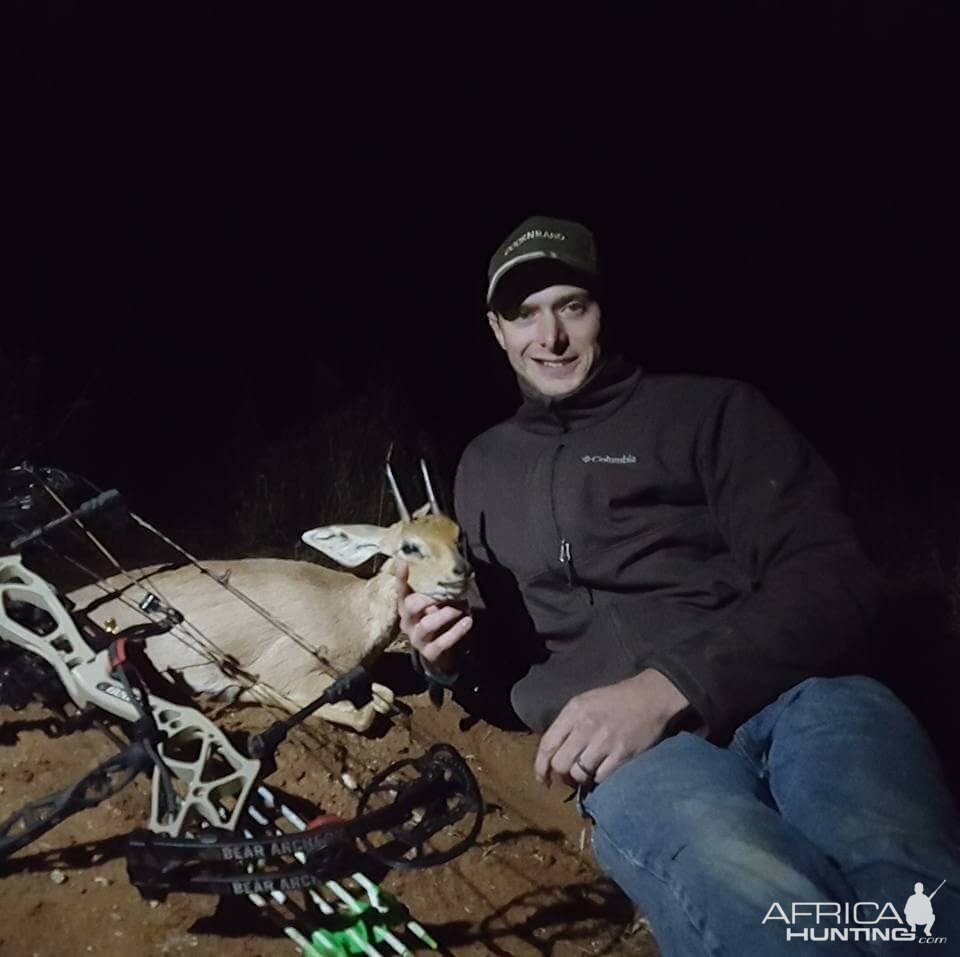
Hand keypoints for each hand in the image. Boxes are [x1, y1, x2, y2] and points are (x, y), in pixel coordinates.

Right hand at [394, 561, 471, 672]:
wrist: (442, 654)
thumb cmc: (438, 621)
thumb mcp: (434, 605)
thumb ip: (439, 591)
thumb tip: (456, 570)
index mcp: (406, 607)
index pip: (401, 590)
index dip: (400, 577)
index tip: (403, 562)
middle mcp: (408, 622)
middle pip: (410, 607)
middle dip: (426, 599)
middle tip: (444, 593)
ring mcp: (417, 638)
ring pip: (425, 625)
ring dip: (444, 615)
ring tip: (459, 609)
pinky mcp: (430, 652)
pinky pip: (442, 642)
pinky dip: (456, 631)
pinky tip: (467, 621)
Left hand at [534, 669, 688, 787]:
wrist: (650, 697)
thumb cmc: (615, 699)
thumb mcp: (585, 701)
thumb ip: (568, 723)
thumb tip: (553, 751)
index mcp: (573, 711)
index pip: (547, 745)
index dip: (540, 766)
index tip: (542, 778)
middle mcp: (585, 726)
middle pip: (560, 764)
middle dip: (560, 775)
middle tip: (566, 777)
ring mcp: (604, 741)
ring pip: (578, 774)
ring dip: (579, 779)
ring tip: (584, 774)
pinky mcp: (621, 754)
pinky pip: (600, 777)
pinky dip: (597, 779)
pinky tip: (600, 772)